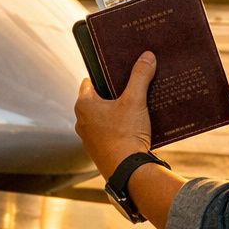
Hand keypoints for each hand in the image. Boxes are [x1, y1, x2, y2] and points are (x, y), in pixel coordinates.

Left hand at [73, 51, 155, 176]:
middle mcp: (81, 121)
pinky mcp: (99, 151)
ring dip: (116, 112)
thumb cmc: (126, 134)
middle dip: (113, 93)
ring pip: (102, 117)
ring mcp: (88, 138)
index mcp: (83, 105)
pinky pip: (107, 132)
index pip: (90, 81)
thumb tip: (147, 56)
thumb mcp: (135, 101)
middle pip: (97, 99)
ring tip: (135, 106)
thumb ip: (140, 76)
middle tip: (130, 86)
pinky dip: (118, 128)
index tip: (119, 71)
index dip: (104, 75)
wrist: (127, 172)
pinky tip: (134, 126)